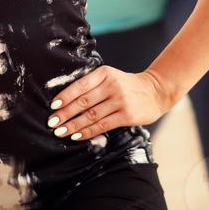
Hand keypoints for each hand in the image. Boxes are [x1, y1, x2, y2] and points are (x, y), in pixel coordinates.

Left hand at [45, 66, 175, 142]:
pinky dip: (88, 131)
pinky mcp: (126, 115)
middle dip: (65, 114)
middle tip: (52, 122)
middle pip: (83, 102)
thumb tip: (67, 101)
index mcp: (104, 73)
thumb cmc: (127, 85)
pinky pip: (102, 125)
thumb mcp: (111, 77)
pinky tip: (77, 136)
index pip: (80, 85)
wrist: (156, 91)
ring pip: (91, 115)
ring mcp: (120, 101)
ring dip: (73, 125)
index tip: (53, 107)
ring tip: (60, 132)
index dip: (65, 97)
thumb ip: (93, 85)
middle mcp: (111, 85)